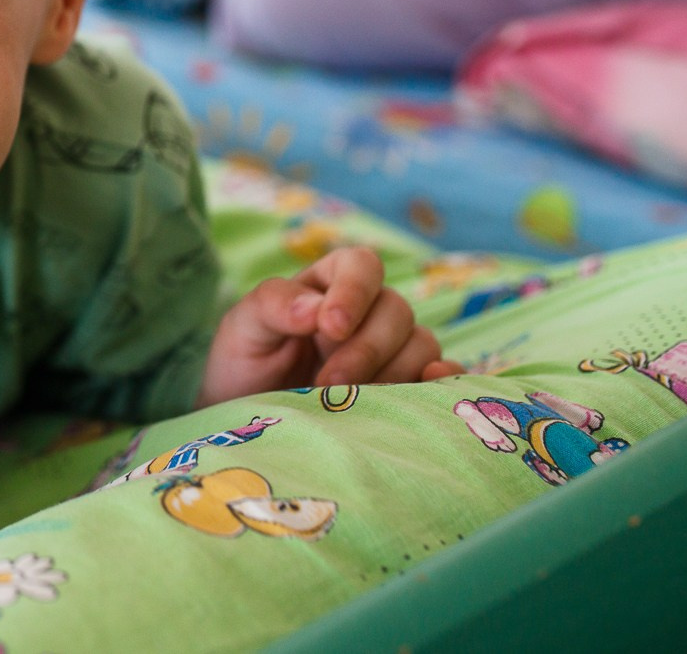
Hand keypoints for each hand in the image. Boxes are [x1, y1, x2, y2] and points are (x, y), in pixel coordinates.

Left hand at [196, 246, 463, 406]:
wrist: (251, 421)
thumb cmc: (245, 365)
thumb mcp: (243, 328)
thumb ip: (272, 305)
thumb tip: (315, 308)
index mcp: (329, 283)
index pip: (362, 265)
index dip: (354, 291)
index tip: (330, 327)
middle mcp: (368, 311)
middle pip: (396, 310)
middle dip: (365, 348)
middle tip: (327, 382)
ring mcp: (392, 349)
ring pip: (421, 344)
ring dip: (391, 373)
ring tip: (350, 401)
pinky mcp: (407, 386)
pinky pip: (442, 378)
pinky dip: (441, 383)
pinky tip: (418, 398)